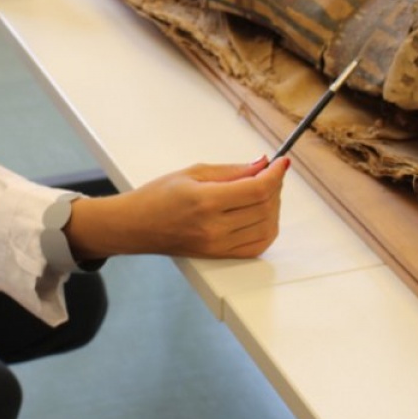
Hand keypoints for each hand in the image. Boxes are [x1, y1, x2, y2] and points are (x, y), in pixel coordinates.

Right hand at [65, 156, 289, 260]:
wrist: (136, 226)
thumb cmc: (157, 197)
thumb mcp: (193, 172)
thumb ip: (232, 170)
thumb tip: (262, 164)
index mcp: (206, 201)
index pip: (257, 189)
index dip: (276, 174)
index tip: (281, 162)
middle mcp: (214, 227)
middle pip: (265, 207)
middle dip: (275, 186)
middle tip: (270, 173)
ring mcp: (218, 245)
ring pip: (267, 227)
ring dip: (274, 207)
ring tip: (263, 193)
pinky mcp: (220, 255)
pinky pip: (257, 246)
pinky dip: (267, 229)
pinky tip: (261, 215)